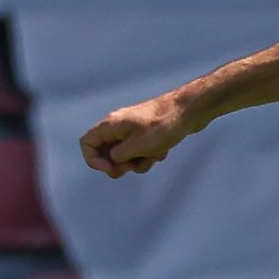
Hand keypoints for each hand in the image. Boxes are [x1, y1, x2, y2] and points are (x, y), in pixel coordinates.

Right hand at [79, 95, 194, 177]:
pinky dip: (151, 155)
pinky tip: (164, 150)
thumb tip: (113, 161)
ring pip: (127, 155)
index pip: (87, 143)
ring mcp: (134, 130)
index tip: (110, 169)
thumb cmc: (163, 126)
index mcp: (110, 125)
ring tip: (155, 154)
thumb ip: (118, 157)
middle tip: (134, 166)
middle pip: (107, 152)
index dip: (94, 160)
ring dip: (139, 161)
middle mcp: (119, 126)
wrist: (191, 110)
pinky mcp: (149, 134)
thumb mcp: (136, 146)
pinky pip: (143, 152)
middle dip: (120, 164)